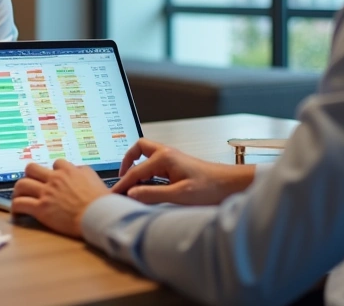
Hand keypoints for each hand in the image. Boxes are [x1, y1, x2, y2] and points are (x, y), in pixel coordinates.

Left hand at [10, 159, 110, 237]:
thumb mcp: (95, 179)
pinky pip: (20, 203)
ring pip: (21, 184)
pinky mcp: (41, 208)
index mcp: (69, 170)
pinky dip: (16, 207)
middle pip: (31, 168)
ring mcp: (47, 193)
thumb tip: (77, 171)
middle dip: (29, 175)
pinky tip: (17, 212)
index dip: (53, 171)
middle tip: (31, 183)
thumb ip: (83, 173)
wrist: (99, 217)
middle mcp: (55, 179)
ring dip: (18, 190)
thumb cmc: (101, 202)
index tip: (53, 178)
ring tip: (19, 196)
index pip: (55, 163)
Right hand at [110, 138, 253, 204]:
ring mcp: (172, 158)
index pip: (135, 171)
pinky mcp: (176, 165)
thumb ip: (153, 194)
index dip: (122, 184)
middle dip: (126, 163)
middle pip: (138, 149)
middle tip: (121, 180)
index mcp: (164, 157)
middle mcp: (166, 153)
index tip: (112, 195)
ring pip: (146, 156)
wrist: (230, 185)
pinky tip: (148, 187)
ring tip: (132, 186)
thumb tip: (131, 194)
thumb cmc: (210, 187)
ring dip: (137, 168)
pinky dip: (147, 173)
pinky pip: (154, 164)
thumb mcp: (179, 195)